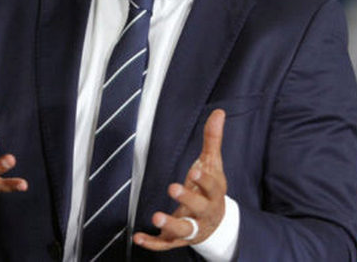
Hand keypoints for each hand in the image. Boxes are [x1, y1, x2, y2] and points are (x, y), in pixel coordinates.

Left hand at [133, 109, 226, 250]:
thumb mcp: (212, 164)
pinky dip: (152, 242)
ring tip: (157, 217)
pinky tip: (138, 237)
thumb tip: (218, 112)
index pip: (213, 187)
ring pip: (184, 229)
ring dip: (171, 224)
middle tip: (173, 187)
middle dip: (187, 198)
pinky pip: (166, 244)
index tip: (196, 170)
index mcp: (214, 193)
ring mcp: (192, 227)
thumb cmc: (210, 189)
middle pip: (200, 207)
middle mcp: (205, 212)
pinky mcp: (178, 239)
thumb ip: (212, 139)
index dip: (205, 180)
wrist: (216, 223)